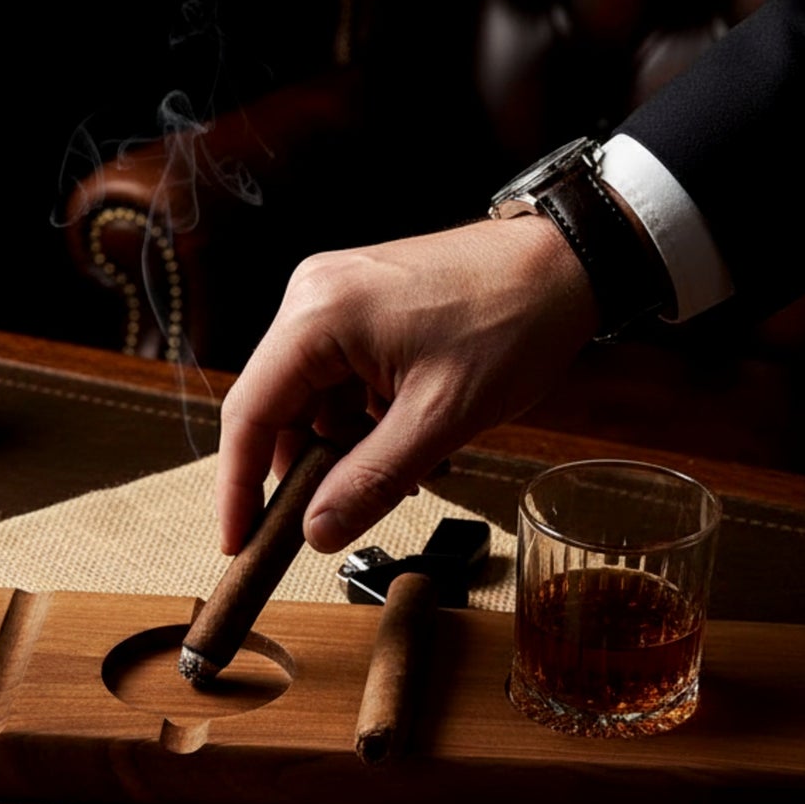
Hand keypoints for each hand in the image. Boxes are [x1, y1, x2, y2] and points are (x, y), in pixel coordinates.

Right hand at [215, 216, 599, 553]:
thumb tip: (317, 532)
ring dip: (337, 447)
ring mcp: (334, 296)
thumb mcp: (443, 418)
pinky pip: (335, 378)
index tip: (239, 540)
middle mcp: (312, 296)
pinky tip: (401, 443)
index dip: (237, 485)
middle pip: (274, 405)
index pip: (248, 411)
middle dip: (302, 468)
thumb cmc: (513, 321)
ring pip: (308, 397)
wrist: (567, 263)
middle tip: (329, 521)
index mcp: (318, 314)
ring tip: (394, 475)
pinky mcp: (358, 305)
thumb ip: (371, 480)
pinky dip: (358, 420)